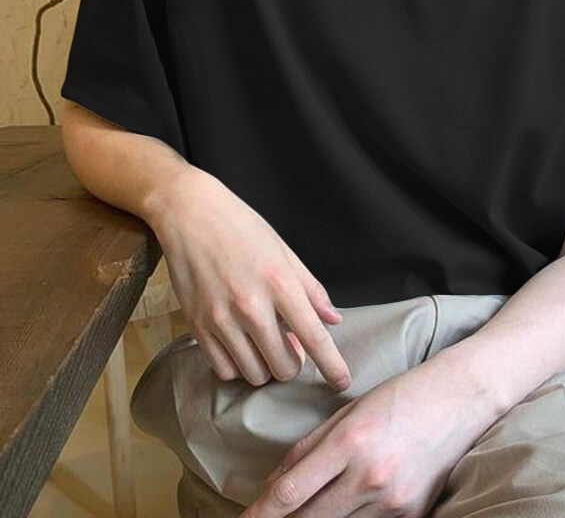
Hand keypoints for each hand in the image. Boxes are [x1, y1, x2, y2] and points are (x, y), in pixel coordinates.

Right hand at [145, 165, 350, 390]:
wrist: (190, 214)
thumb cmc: (242, 227)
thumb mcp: (285, 252)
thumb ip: (311, 289)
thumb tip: (333, 320)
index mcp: (280, 283)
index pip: (314, 337)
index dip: (332, 366)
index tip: (342, 382)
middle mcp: (251, 306)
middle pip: (284, 366)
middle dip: (293, 363)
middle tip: (290, 344)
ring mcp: (221, 319)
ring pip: (254, 374)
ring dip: (266, 366)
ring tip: (265, 342)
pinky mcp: (196, 326)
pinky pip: (225, 369)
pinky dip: (239, 365)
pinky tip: (242, 345)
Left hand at [241, 346, 504, 517]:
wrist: (462, 398)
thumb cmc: (403, 394)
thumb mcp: (349, 410)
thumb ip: (308, 449)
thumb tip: (274, 486)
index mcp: (349, 442)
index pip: (288, 494)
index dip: (257, 515)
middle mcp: (369, 477)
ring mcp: (393, 502)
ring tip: (302, 513)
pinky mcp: (411, 516)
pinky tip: (339, 509)